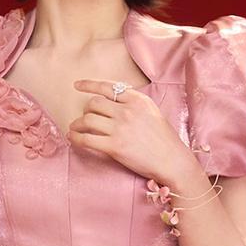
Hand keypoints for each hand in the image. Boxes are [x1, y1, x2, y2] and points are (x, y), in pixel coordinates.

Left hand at [67, 74, 188, 190]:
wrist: (172, 161)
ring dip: (77, 124)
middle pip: (94, 103)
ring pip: (87, 119)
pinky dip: (76, 138)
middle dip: (86, 110)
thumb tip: (111, 101)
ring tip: (75, 128)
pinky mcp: (114, 146)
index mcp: (137, 100)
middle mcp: (127, 111)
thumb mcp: (152, 112)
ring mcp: (120, 129)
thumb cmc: (164, 139)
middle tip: (84, 117)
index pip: (107, 87)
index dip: (89, 84)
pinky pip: (86, 139)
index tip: (77, 85)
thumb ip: (133, 104)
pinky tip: (73, 138)